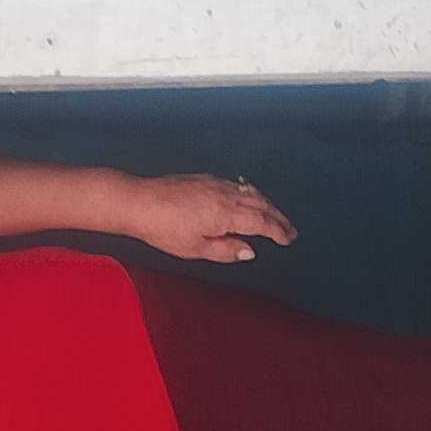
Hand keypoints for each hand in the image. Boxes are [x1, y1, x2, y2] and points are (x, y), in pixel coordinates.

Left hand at [128, 174, 297, 262]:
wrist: (140, 202)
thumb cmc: (164, 228)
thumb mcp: (196, 249)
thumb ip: (226, 250)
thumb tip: (249, 251)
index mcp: (226, 214)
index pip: (261, 223)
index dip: (277, 232)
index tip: (287, 239)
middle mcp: (226, 195)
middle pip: (261, 205)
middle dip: (278, 218)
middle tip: (290, 230)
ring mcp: (216, 184)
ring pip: (251, 192)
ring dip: (267, 204)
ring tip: (275, 216)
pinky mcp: (205, 179)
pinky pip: (237, 185)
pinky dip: (250, 193)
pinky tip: (249, 198)